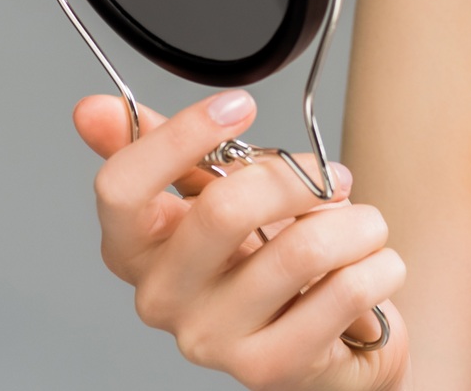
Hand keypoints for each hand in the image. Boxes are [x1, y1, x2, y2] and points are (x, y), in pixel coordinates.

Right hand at [74, 90, 407, 390]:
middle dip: (298, 179)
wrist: (324, 341)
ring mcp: (212, 339)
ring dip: (356, 223)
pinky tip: (373, 267)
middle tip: (332, 177)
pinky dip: (378, 266)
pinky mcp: (268, 368)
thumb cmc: (263, 259)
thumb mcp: (214, 194)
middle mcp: (161, 299)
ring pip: (303, 248)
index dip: (180, 135)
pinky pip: (344, 290)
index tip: (239, 106)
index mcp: (137, 249)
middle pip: (224, 209)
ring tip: (364, 226)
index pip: (123, 187)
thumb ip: (167, 146)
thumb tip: (92, 109)